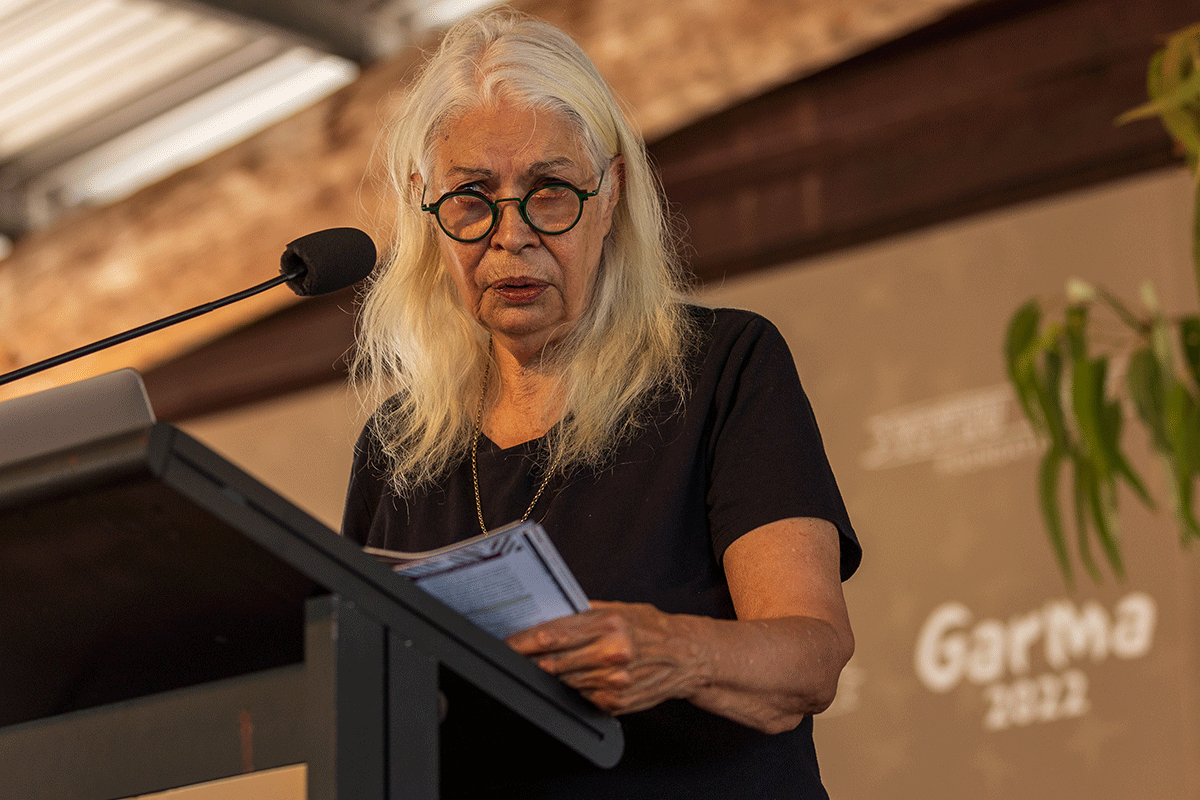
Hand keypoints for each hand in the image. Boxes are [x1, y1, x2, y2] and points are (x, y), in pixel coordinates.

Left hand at [505, 600, 708, 714]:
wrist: (687, 656)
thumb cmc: (653, 628)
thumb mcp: (620, 609)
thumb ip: (585, 612)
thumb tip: (549, 612)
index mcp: (609, 624)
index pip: (552, 634)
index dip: (523, 641)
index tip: (507, 643)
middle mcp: (612, 653)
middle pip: (553, 661)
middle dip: (529, 660)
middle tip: (514, 656)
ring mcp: (613, 681)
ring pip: (564, 681)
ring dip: (550, 674)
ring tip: (544, 665)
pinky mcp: (616, 701)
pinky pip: (581, 696)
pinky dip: (574, 687)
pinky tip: (577, 677)